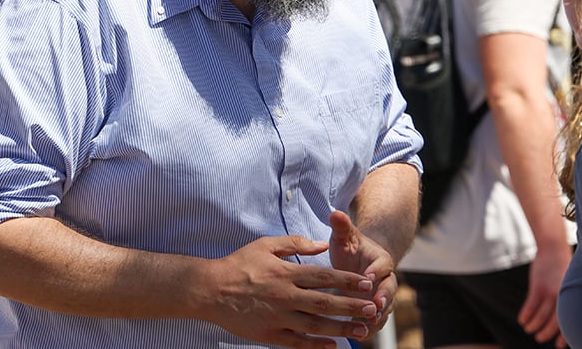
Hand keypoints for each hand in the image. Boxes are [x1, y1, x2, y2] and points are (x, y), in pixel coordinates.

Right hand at [199, 234, 377, 347]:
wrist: (209, 290)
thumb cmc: (239, 264)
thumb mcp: (266, 245)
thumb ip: (295, 243)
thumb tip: (322, 244)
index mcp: (286, 272)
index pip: (324, 277)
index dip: (347, 281)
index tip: (366, 284)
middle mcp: (285, 295)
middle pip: (325, 302)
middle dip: (351, 306)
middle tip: (372, 309)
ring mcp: (277, 317)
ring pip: (315, 324)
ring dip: (340, 328)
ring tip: (361, 330)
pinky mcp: (268, 334)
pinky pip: (297, 342)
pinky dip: (316, 345)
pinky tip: (333, 346)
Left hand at [328, 210, 396, 339]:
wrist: (358, 264)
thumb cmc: (350, 249)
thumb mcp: (345, 237)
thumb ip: (342, 226)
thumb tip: (335, 212)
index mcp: (381, 259)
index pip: (383, 265)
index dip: (376, 271)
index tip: (367, 277)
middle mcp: (387, 279)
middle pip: (390, 290)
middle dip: (383, 298)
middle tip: (375, 306)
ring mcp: (382, 296)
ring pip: (385, 308)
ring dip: (378, 317)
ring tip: (368, 325)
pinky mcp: (376, 310)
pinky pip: (377, 321)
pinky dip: (370, 328)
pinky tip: (359, 335)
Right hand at [518, 245, 571, 348]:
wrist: (554, 247)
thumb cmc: (562, 265)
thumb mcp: (569, 282)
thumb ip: (567, 297)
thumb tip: (566, 313)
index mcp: (570, 298)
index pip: (568, 322)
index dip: (563, 336)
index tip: (559, 345)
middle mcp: (562, 297)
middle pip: (554, 323)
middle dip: (545, 334)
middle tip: (539, 338)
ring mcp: (549, 292)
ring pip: (540, 317)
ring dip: (533, 326)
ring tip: (528, 329)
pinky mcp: (538, 287)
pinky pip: (530, 306)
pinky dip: (525, 315)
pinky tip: (522, 320)